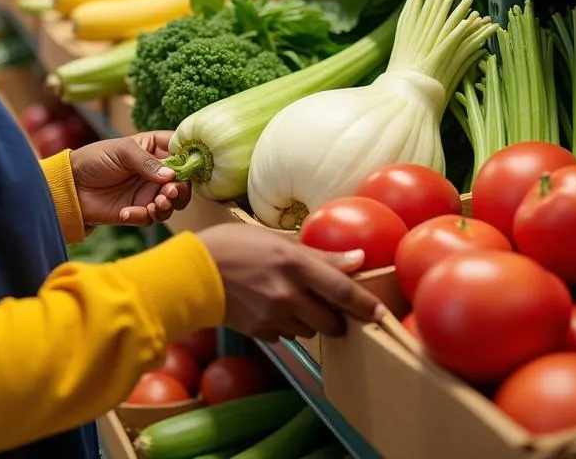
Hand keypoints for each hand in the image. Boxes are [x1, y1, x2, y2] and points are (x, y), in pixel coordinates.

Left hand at [69, 133, 191, 226]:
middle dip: (180, 189)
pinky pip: (150, 218)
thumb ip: (146, 162)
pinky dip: (143, 216)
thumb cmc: (94, 159)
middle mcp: (154, 171)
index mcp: (153, 149)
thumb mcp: (121, 151)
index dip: (189, 157)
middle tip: (168, 192)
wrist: (70, 186)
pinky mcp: (137, 211)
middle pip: (181, 182)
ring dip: (167, 205)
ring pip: (171, 203)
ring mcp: (146, 192)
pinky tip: (126, 212)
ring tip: (156, 204)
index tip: (191, 166)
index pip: (179, 150)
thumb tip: (172, 175)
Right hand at [197, 224, 385, 340]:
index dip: (364, 303)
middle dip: (334, 317)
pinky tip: (270, 308)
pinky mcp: (261, 332)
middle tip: (327, 304)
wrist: (192, 273)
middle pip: (330, 320)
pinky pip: (286, 336)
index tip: (382, 314)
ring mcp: (273, 316)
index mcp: (293, 263)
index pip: (341, 288)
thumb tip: (357, 258)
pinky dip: (286, 326)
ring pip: (309, 330)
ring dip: (309, 321)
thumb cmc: (233, 245)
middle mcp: (287, 293)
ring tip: (291, 300)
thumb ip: (318, 254)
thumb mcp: (275, 239)